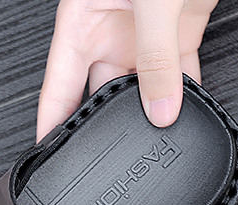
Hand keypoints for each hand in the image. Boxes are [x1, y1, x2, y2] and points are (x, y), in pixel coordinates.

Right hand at [36, 0, 218, 140]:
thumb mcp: (152, 0)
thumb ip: (156, 57)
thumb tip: (161, 108)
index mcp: (83, 17)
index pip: (58, 84)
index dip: (52, 122)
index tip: (48, 156)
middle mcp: (110, 29)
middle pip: (102, 91)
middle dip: (109, 123)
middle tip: (115, 155)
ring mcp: (145, 32)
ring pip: (144, 87)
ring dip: (154, 110)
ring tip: (158, 136)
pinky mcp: (179, 30)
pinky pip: (179, 73)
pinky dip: (186, 94)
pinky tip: (188, 113)